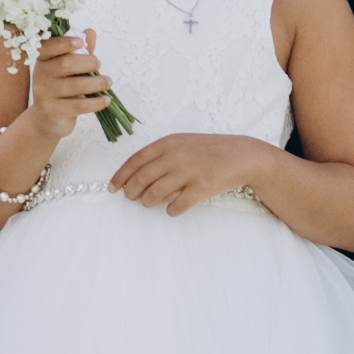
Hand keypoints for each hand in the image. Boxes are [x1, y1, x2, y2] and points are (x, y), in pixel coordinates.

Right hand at [20, 31, 118, 136]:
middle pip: (66, 63)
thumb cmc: (62, 88)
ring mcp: (44, 93)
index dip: (65, 43)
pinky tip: (106, 100)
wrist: (48, 118)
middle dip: (89, 62)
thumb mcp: (69, 68)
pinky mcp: (52, 110)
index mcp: (43, 59)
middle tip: (99, 65)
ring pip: (76, 85)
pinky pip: (79, 105)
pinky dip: (96, 102)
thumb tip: (90, 32)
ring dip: (97, 83)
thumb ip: (80, 51)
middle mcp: (40, 74)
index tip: (81, 42)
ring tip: (108, 82)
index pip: (49, 46)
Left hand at [106, 130, 275, 217]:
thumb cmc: (208, 151)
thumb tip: (134, 175)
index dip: (120, 176)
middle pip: (141, 178)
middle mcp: (176, 155)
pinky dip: (171, 210)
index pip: (136, 160)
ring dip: (147, 201)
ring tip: (148, 203)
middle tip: (130, 198)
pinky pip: (177, 205)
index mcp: (168, 143)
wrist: (242, 155)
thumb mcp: (183, 144)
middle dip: (131, 191)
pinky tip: (172, 209)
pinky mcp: (202, 187)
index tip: (112, 188)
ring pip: (155, 193)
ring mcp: (190, 171)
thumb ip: (161, 155)